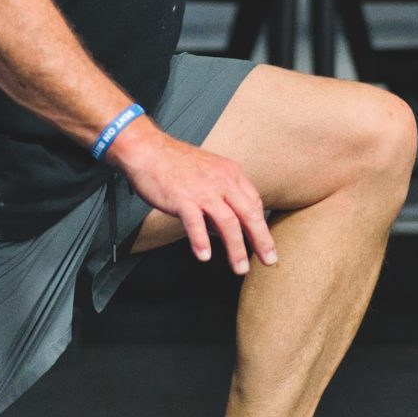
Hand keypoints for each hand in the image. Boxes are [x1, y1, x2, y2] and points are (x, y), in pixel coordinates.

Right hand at [110, 119, 276, 274]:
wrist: (147, 148)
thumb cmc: (175, 163)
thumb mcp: (208, 172)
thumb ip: (220, 197)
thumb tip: (225, 229)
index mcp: (230, 174)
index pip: (254, 203)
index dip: (261, 226)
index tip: (265, 244)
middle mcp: (221, 182)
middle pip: (249, 215)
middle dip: (262, 241)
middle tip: (270, 260)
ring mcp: (202, 190)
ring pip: (228, 223)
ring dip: (236, 249)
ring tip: (240, 268)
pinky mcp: (182, 199)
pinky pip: (195, 223)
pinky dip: (201, 241)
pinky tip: (204, 256)